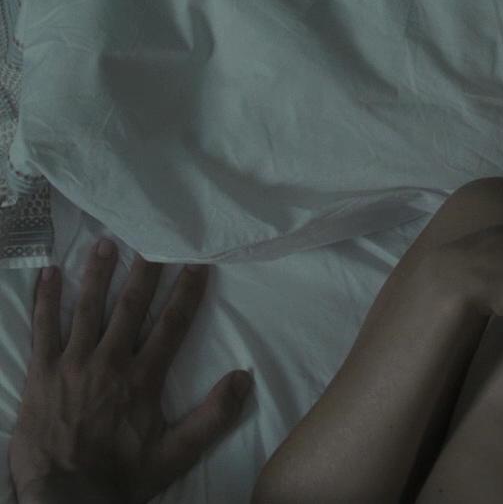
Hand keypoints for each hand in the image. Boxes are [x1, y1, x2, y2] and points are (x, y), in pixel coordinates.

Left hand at [8, 239, 253, 503]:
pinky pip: (42, 329)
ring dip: (97, 275)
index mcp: (143, 378)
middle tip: (153, 240)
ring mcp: (71, 365)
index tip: (197, 263)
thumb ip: (214, 415)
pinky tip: (50, 275)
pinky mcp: (41, 374)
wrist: (65, 496)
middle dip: (144, 272)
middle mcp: (109, 362)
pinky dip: (46, 300)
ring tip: (105, 244)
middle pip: (130, 307)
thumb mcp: (178, 453)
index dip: (186, 292)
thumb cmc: (124, 475)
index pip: (171, 324)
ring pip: (87, 310)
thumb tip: (245, 377)